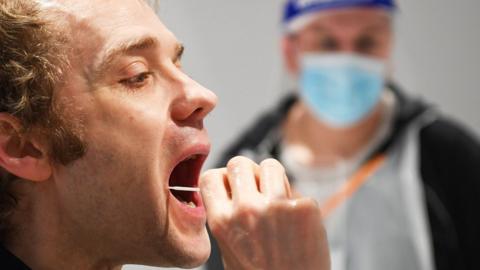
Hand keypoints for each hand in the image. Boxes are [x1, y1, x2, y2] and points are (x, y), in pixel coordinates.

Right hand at [200, 156, 329, 269]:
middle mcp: (246, 210)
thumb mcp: (229, 249)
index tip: (232, 187)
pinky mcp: (304, 208)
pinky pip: (297, 191)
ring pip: (270, 165)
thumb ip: (226, 215)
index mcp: (222, 221)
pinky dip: (297, 205)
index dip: (223, 179)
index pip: (212, 176)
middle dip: (248, 173)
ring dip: (273, 179)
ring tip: (278, 202)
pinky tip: (297, 226)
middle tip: (257, 191)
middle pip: (240, 162)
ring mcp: (277, 206)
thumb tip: (231, 184)